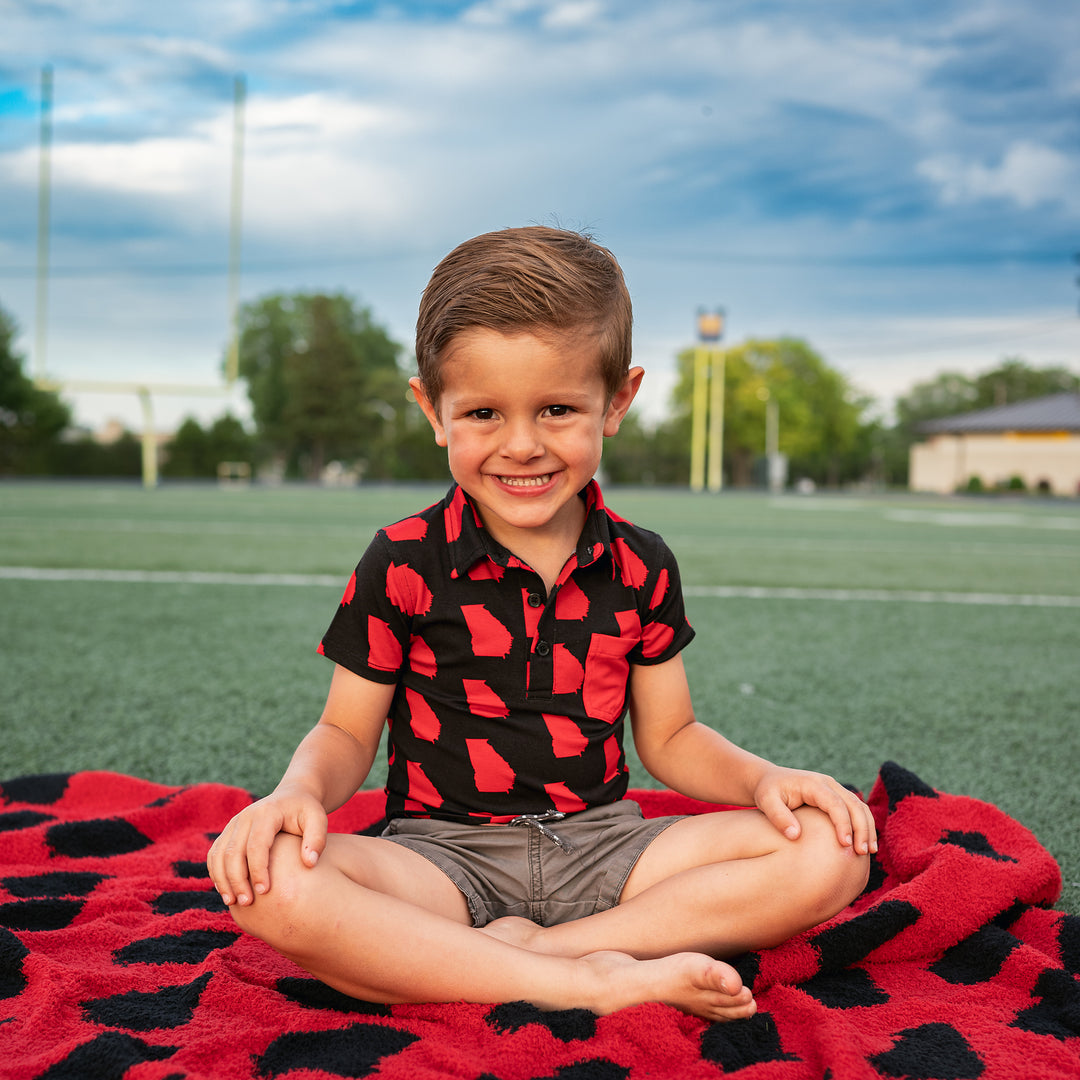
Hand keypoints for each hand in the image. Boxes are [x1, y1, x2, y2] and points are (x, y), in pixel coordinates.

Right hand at [207, 786, 327, 905]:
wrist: (292, 796)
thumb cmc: (306, 812)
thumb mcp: (318, 819)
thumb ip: (317, 839)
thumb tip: (309, 864)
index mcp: (267, 813)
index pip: (257, 844)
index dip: (258, 869)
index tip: (265, 891)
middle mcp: (246, 817)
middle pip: (233, 851)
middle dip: (237, 879)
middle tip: (247, 902)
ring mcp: (234, 824)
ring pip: (219, 854)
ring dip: (223, 879)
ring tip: (233, 902)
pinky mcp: (228, 832)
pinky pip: (215, 854)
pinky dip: (217, 873)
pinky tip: (226, 891)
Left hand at [753, 766, 877, 854]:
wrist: (769, 779)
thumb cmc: (767, 791)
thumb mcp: (766, 801)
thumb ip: (779, 817)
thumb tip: (795, 836)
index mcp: (813, 784)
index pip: (834, 803)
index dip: (842, 823)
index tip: (845, 844)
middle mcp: (828, 784)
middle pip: (854, 804)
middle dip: (861, 828)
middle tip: (862, 852)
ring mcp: (834, 789)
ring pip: (859, 807)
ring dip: (867, 828)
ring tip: (869, 851)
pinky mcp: (836, 797)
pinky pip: (856, 810)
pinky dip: (864, 826)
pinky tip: (864, 844)